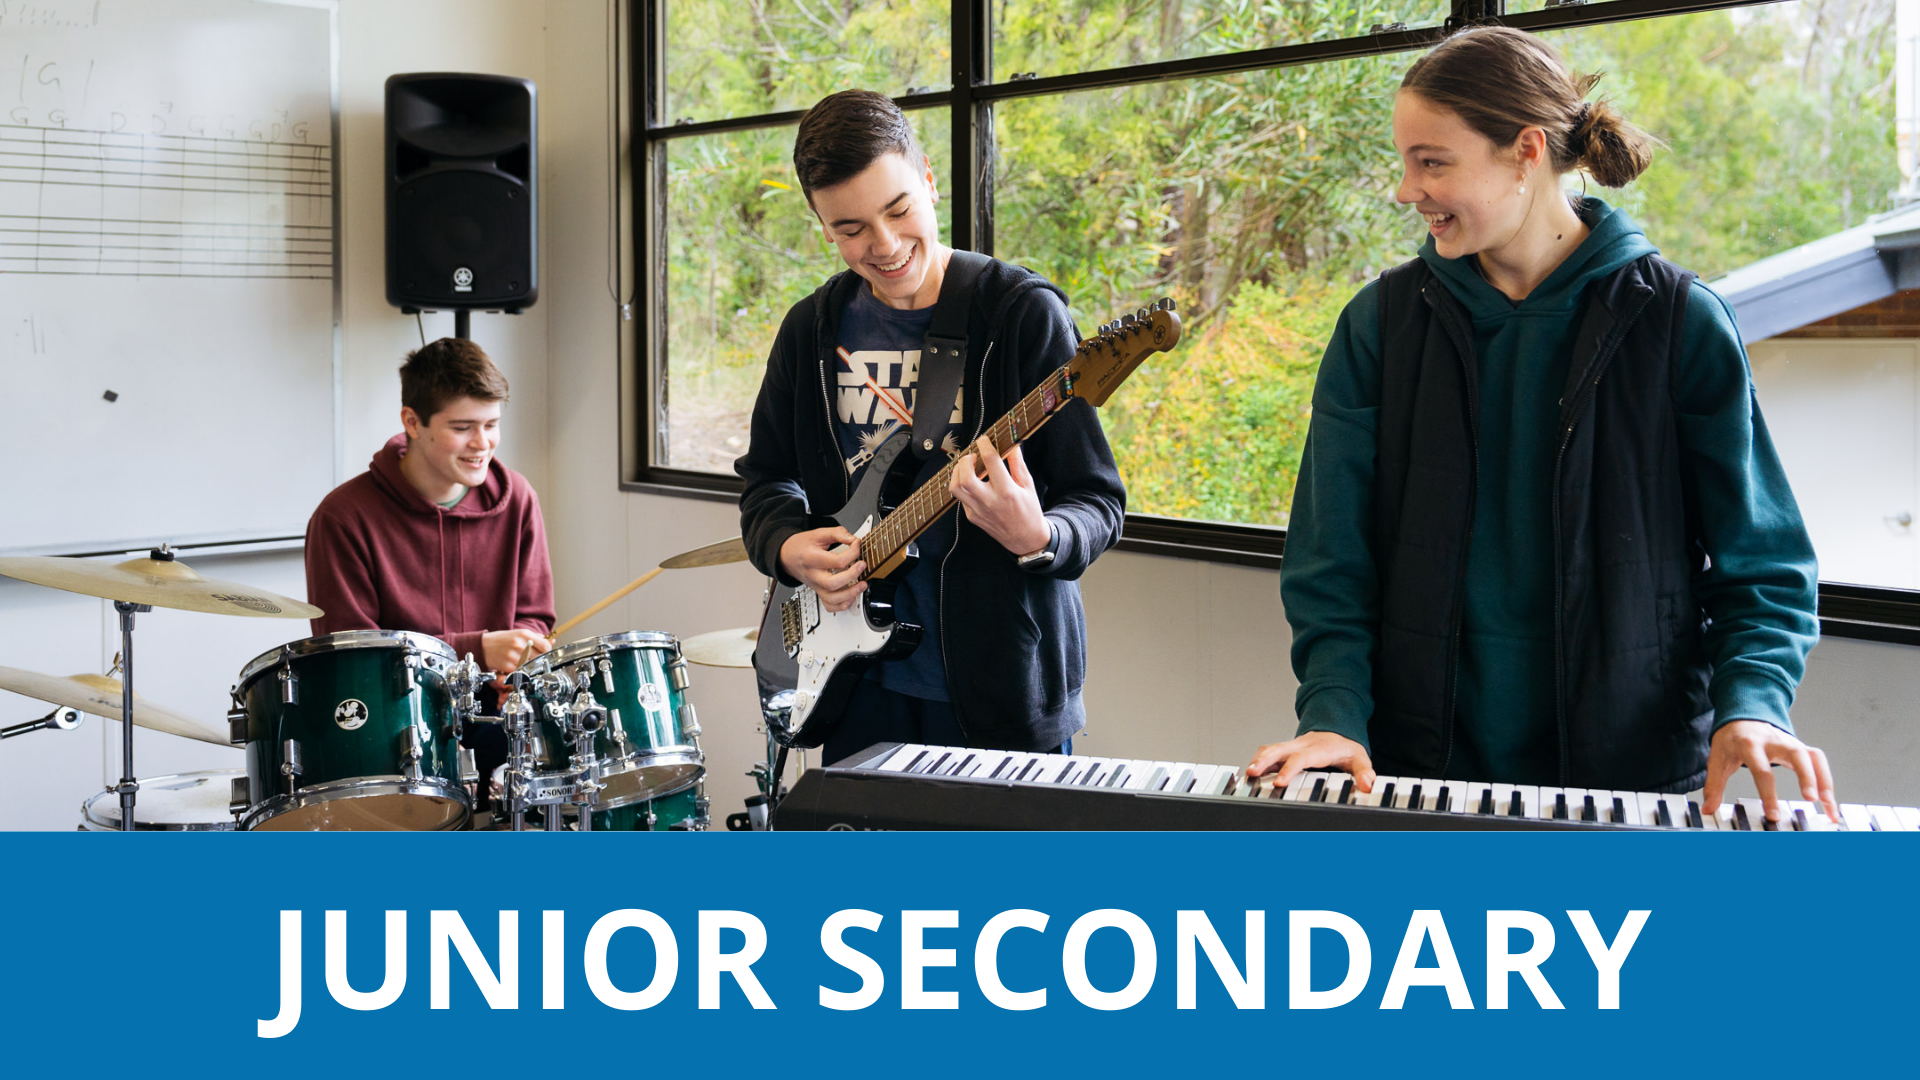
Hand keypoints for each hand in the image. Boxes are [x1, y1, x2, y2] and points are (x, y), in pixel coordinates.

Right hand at [482, 628, 551, 677]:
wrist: (482, 646)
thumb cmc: (501, 640)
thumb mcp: (518, 634)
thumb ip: (536, 638)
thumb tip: (552, 641)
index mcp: (524, 634)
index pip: (546, 646)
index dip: (546, 651)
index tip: (543, 652)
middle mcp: (520, 644)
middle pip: (540, 657)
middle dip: (539, 659)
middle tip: (533, 659)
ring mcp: (514, 656)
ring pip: (532, 666)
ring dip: (530, 666)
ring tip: (523, 662)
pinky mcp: (508, 666)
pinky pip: (521, 671)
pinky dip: (520, 671)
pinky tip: (515, 666)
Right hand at [779, 526, 865, 612]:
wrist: (786, 556)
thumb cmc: (801, 546)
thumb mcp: (818, 534)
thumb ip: (837, 534)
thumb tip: (853, 540)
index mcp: (812, 559)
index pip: (836, 561)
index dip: (852, 552)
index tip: (857, 545)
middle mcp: (813, 575)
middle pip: (832, 584)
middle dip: (851, 576)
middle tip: (862, 565)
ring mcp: (816, 586)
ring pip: (832, 599)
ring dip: (850, 594)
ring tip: (862, 584)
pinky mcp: (819, 592)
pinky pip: (829, 606)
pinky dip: (842, 605)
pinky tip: (851, 596)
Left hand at [949, 437, 1050, 556]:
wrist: (1025, 538)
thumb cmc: (1029, 511)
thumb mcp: (1028, 485)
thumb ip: (1017, 464)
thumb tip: (1012, 445)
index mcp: (1007, 491)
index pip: (990, 461)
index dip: (985, 445)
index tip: (984, 440)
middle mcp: (990, 501)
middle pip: (965, 476)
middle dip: (965, 460)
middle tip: (973, 456)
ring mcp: (978, 510)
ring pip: (956, 488)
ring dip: (957, 473)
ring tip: (967, 467)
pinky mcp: (972, 517)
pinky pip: (961, 497)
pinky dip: (963, 485)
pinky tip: (972, 482)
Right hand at [1247, 730, 1375, 792]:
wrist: (1338, 732)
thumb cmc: (1345, 747)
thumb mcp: (1360, 758)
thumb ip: (1364, 772)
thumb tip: (1368, 785)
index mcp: (1319, 748)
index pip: (1301, 758)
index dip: (1289, 769)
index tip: (1279, 782)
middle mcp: (1302, 744)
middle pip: (1279, 749)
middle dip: (1264, 760)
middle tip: (1252, 773)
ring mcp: (1291, 745)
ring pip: (1270, 748)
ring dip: (1258, 760)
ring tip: (1248, 774)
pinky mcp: (1285, 749)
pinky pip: (1268, 751)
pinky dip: (1258, 760)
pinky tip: (1251, 771)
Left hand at [1701, 719, 1837, 824]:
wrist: (1742, 717)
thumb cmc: (1731, 740)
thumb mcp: (1717, 759)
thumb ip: (1714, 785)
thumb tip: (1708, 809)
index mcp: (1750, 745)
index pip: (1761, 770)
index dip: (1768, 793)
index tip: (1774, 815)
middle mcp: (1774, 741)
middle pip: (1796, 755)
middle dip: (1806, 777)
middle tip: (1812, 800)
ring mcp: (1790, 742)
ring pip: (1812, 757)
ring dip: (1824, 781)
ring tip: (1829, 807)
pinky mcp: (1800, 747)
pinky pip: (1818, 761)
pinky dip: (1826, 780)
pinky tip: (1829, 801)